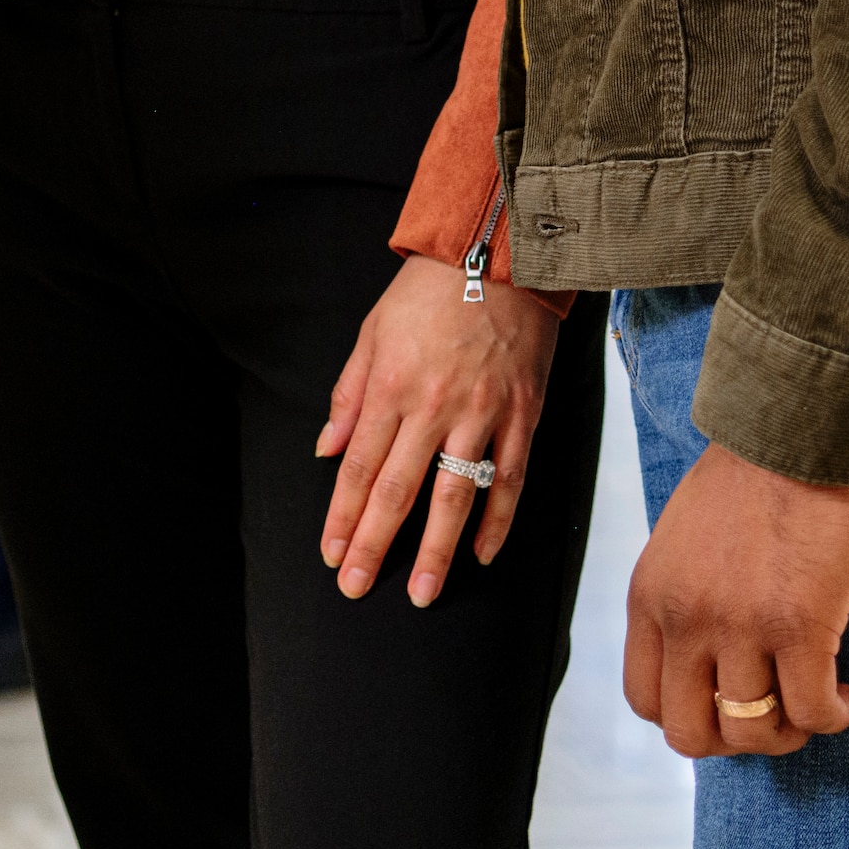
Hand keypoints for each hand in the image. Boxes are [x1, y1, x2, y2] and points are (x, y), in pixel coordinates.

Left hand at [316, 258, 559, 606]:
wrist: (499, 256)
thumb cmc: (428, 293)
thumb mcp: (372, 333)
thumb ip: (348, 395)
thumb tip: (326, 449)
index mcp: (390, 387)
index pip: (358, 466)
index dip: (342, 515)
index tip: (332, 553)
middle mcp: (433, 407)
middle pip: (398, 490)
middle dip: (375, 544)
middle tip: (359, 587)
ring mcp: (481, 414)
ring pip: (455, 496)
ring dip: (437, 550)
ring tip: (424, 592)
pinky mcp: (522, 415)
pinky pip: (510, 479)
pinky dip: (497, 521)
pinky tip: (482, 553)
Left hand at [623, 441, 848, 757]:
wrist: (803, 430)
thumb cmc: (755, 475)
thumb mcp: (685, 538)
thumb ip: (684, 596)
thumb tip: (708, 658)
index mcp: (650, 597)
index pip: (645, 699)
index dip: (690, 718)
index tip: (728, 702)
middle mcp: (685, 619)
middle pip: (692, 735)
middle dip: (736, 740)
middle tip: (774, 712)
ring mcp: (740, 627)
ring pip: (754, 733)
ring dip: (790, 732)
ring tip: (818, 701)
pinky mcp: (801, 627)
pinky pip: (813, 712)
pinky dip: (834, 716)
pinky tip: (848, 694)